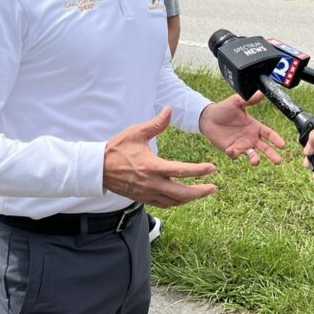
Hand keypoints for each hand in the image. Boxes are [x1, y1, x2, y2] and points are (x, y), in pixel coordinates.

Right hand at [103, 107, 218, 207]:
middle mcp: (151, 183)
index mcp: (152, 166)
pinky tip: (184, 198)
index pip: (181, 170)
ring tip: (203, 193)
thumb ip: (156, 124)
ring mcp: (147, 193)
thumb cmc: (118, 148)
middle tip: (214, 188)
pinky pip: (164, 204)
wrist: (98, 168)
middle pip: (181, 193)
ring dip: (190, 198)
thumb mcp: (137, 132)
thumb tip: (169, 109)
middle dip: (200, 192)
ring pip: (174, 201)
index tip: (212, 168)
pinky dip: (176, 202)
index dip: (199, 170)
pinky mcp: (143, 198)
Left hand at [199, 92, 285, 164]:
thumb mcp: (236, 102)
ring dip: (255, 159)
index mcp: (255, 126)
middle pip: (265, 148)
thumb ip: (249, 100)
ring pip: (252, 155)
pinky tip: (231, 150)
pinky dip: (235, 154)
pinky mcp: (231, 149)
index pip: (268, 134)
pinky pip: (235, 154)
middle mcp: (250, 137)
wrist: (208, 118)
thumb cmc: (224, 109)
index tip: (282, 145)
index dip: (276, 139)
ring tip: (255, 161)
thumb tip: (261, 92)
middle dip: (272, 154)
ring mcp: (241, 145)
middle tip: (278, 161)